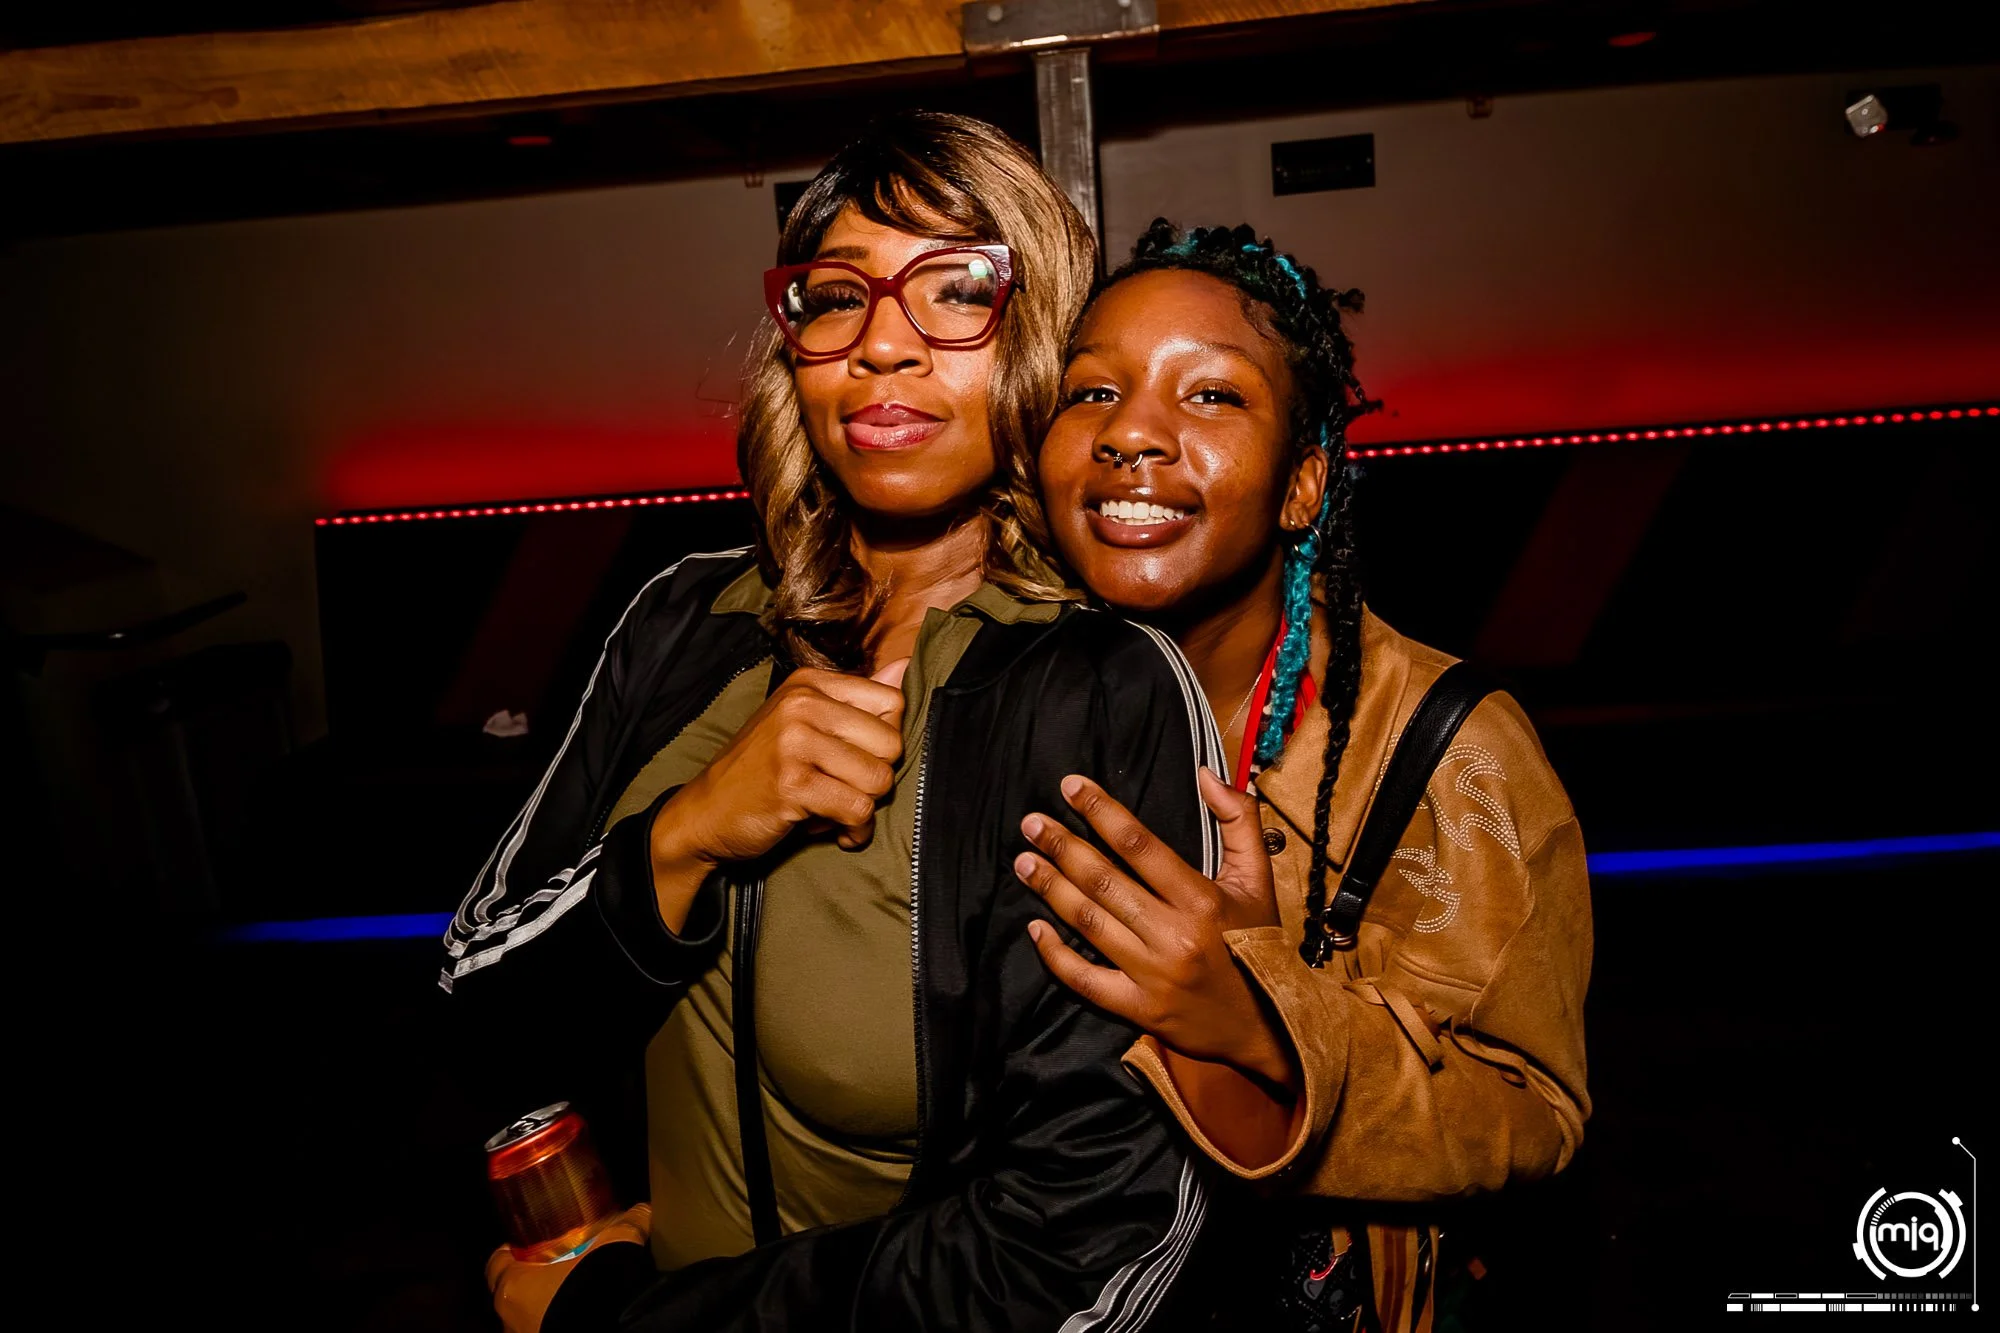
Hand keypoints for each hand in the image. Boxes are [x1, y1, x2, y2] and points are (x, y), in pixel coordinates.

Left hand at [486, 1203, 651, 1332]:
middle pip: (513, 1291)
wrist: (619, 1326)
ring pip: (526, 1317)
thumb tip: (640, 1211)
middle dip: (533, 1281)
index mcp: (514, 1286)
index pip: (498, 1262)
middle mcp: (510, 1317)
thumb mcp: (616, 1245)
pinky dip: (555, 1321)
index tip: (532, 1244)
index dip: (514, 1251)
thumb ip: (626, 1224)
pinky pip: (542, 1329)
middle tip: (560, 1268)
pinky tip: (578, 1314)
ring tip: (573, 1295)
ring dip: (544, 1307)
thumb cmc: (598, 1286)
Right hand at [648, 660, 907, 927]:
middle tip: (845, 789)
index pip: (892, 703)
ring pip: (878, 779)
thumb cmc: (762, 770)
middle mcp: (803, 705)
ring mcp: (795, 742)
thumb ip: (855, 700)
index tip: (856, 759)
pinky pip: (857, 809)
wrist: (705, 812)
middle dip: (875, 777)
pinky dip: (852, 830)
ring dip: (864, 807)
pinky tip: (833, 830)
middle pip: (891, 743)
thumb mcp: (802, 723)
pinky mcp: (793, 784)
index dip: (884, 741)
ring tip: (835, 810)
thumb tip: (906, 664)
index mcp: (809, 685)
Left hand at [1013, 769, 1294, 1090]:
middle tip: (1031, 824)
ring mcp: (1153, 975)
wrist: (1268, 1025)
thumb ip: (1238, 820)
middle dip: (1062, 847)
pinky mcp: (1139, 1009)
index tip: (1070, 787)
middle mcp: (1174, 935)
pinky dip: (1055, 954)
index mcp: (1202, 900)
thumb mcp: (1259, 880)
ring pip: (1089, 923)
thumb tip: (1205, 774)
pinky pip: (1085, 979)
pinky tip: (1034, 928)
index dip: (1101, 812)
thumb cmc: (1256, 945)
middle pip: (1104, 882)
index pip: (1140, 845)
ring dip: (1051, 889)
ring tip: (1024, 862)